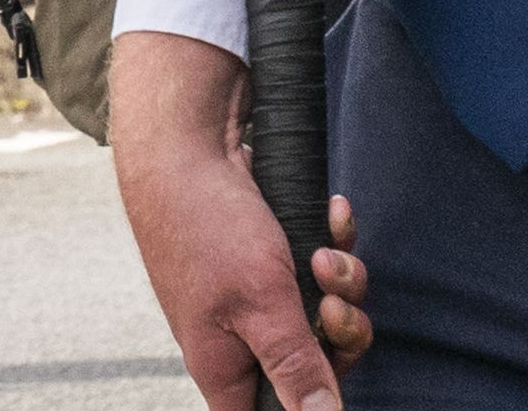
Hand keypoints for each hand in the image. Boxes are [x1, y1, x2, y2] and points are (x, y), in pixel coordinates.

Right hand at [110, 33, 372, 408]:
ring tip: (325, 253)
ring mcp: (257, 294)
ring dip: (340, 280)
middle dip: (341, 332)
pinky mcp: (271, 256)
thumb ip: (296, 368)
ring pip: (324, 310)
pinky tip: (331, 216)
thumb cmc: (208, 228)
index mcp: (225, 368)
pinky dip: (332, 242)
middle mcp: (240, 337)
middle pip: (316, 365)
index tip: (330, 374)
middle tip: (334, 306)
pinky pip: (319, 266)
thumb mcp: (262, 307)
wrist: (186, 144)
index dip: (307, 407)